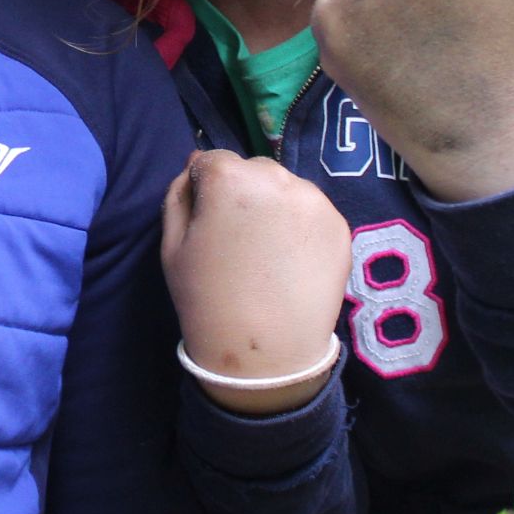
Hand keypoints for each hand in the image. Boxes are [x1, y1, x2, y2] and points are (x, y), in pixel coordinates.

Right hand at [160, 150, 350, 415]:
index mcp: (230, 178)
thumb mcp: (172, 246)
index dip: (204, 188)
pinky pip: (311, 210)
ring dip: (274, 206)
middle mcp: (277, 178)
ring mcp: (315, 200)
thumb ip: (179, 195)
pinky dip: (300, 225)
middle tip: (238, 239)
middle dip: (242, 192)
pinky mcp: (341, 224)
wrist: (265, 354)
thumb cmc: (207, 299)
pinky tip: (291, 260)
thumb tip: (196, 165)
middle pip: (253, 169)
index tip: (207, 222)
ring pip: (285, 187)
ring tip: (267, 253)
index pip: (211, 160)